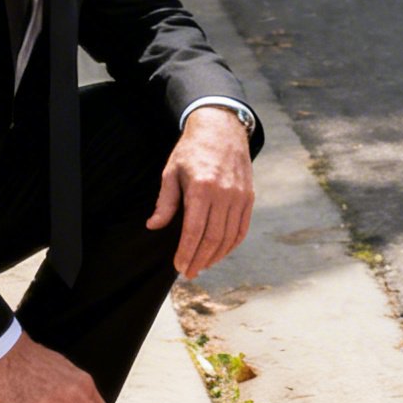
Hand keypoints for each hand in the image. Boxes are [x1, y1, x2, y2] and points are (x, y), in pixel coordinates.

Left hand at [146, 107, 254, 277]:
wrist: (221, 129)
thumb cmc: (191, 150)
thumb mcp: (171, 172)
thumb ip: (165, 202)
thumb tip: (154, 226)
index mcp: (202, 187)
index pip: (194, 230)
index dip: (186, 252)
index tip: (178, 266)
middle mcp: (224, 194)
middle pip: (213, 238)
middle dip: (199, 260)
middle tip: (188, 273)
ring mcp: (239, 196)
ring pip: (229, 237)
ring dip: (215, 256)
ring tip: (201, 266)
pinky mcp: (249, 197)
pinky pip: (242, 228)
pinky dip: (231, 245)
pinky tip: (219, 253)